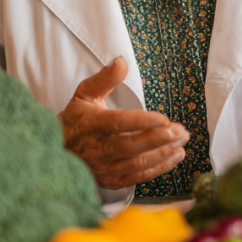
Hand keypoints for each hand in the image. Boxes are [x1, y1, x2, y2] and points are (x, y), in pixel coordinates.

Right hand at [59, 56, 189, 189]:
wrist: (59, 150)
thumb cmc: (77, 119)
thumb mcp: (85, 94)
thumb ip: (105, 78)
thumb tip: (121, 60)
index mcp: (91, 124)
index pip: (117, 123)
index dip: (141, 122)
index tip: (162, 118)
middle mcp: (97, 149)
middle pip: (130, 146)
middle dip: (158, 139)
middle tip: (179, 131)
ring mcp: (105, 168)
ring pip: (137, 164)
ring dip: (163, 153)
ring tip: (182, 141)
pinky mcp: (112, 180)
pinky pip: (139, 177)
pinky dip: (160, 168)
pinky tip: (176, 156)